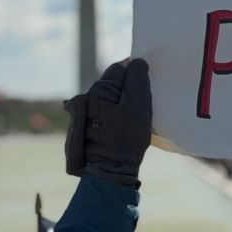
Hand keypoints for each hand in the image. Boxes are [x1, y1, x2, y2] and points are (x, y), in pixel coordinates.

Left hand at [63, 59, 151, 185]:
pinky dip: (115, 113)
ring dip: (122, 101)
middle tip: (142, 103)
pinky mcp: (86, 125)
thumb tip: (137, 62)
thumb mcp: (139, 104)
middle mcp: (88, 96)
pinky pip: (105, 110)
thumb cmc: (127, 137)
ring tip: (133, 117)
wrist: (110, 169)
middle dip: (128, 88)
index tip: (146, 86)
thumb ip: (138, 79)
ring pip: (110, 96)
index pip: (120, 68)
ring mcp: (85, 112)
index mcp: (100, 88)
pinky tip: (123, 125)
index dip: (135, 74)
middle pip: (114, 82)